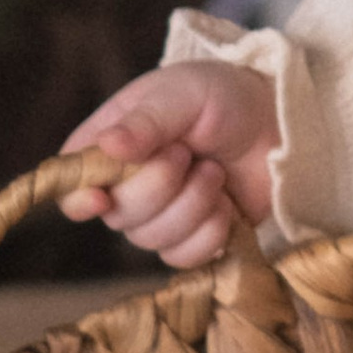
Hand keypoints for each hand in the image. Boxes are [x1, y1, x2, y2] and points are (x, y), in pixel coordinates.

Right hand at [59, 62, 280, 264]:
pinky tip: (226, 204)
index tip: (102, 199)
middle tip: (188, 153)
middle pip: (116, 215)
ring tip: (214, 171)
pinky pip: (183, 258)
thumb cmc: (224, 96)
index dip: (79, 197)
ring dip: (191, 206)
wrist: (280, 121)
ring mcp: (159, 216)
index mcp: (110, 143)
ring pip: (151, 240)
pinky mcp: (192, 239)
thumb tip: (107, 146)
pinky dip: (209, 233)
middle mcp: (126, 184)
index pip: (71, 182)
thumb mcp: (184, 95)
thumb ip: (146, 121)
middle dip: (158, 187)